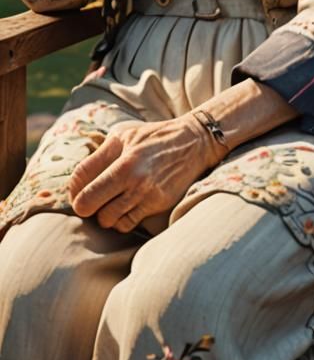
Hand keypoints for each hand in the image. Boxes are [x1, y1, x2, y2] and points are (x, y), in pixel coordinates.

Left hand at [69, 114, 217, 231]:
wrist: (194, 143)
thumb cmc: (153, 137)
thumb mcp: (124, 135)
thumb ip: (100, 155)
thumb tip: (77, 180)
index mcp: (120, 155)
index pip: (79, 179)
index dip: (72, 189)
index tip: (77, 191)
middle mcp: (131, 175)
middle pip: (86, 204)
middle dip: (84, 206)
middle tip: (89, 202)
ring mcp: (144, 192)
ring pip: (106, 219)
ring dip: (103, 214)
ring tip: (109, 204)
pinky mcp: (157, 204)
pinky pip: (126, 224)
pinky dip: (120, 221)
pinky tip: (124, 209)